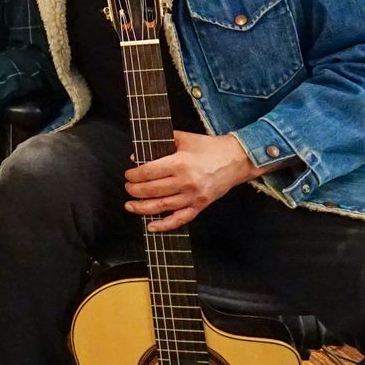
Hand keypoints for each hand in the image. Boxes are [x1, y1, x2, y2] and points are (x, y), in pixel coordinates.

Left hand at [124, 131, 262, 231]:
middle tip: (128, 188)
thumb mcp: (183, 138)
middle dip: (135, 191)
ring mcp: (193, 196)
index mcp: (180, 163)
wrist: (236, 159)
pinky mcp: (200, 206)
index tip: (128, 175)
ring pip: (162, 206)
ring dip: (142, 208)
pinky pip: (180, 219)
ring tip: (130, 205)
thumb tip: (137, 156)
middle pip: (152, 190)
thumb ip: (160, 144)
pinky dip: (164, 225)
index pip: (149, 172)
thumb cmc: (208, 148)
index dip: (134, 175)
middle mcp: (186, 182)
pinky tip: (151, 226)